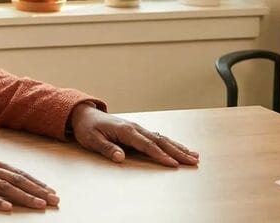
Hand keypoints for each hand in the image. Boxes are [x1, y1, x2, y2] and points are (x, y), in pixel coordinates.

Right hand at [0, 139, 58, 211]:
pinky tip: (7, 208)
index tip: (52, 191)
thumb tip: (9, 177)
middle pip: (16, 180)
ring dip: (24, 197)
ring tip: (39, 205)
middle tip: (54, 200)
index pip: (19, 173)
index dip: (37, 183)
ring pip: (4, 188)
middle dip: (38, 191)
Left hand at [68, 103, 199, 166]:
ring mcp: (138, 128)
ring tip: (195, 156)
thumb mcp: (91, 140)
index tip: (173, 164)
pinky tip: (181, 149)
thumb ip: (106, 148)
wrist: (85, 115)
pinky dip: (171, 144)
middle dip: (177, 152)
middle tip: (193, 161)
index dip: (160, 155)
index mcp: (125, 130)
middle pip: (160, 141)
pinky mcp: (138, 131)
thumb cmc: (88, 128)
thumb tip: (120, 157)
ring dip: (178, 147)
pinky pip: (158, 138)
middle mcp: (135, 128)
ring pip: (162, 139)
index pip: (146, 145)